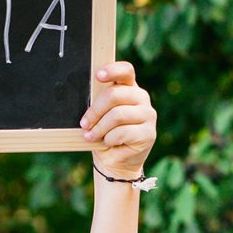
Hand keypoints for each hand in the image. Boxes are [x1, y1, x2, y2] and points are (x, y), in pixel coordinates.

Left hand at [80, 62, 156, 178]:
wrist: (116, 162)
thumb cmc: (105, 136)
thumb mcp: (99, 118)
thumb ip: (98, 106)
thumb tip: (87, 103)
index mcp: (129, 89)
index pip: (126, 71)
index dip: (112, 70)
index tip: (98, 76)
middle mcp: (141, 98)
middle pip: (115, 94)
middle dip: (95, 110)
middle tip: (84, 124)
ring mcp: (148, 115)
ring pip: (117, 115)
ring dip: (99, 128)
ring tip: (91, 137)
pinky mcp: (149, 134)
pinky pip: (122, 133)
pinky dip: (109, 140)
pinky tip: (108, 144)